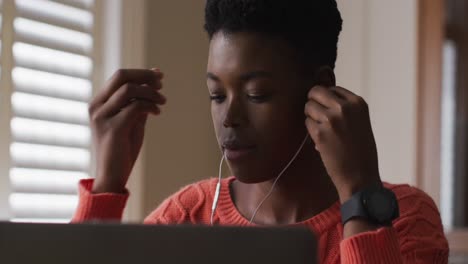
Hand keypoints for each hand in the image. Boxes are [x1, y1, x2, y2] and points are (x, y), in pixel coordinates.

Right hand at [88, 69, 165, 192]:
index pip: (119, 76)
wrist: (112, 176)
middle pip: (121, 76)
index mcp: (99, 103)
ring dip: (150, 92)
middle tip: (161, 83)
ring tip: (162, 101)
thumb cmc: (122, 148)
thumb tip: (154, 80)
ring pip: (129, 90)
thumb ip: (140, 101)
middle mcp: (96, 107)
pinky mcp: (113, 128)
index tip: (158, 76)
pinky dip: (150, 106)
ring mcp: (102, 117)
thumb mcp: (132, 121)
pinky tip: (157, 112)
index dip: (141, 73)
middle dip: (144, 75)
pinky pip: (135, 107)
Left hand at [304, 85, 380, 202]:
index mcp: (358, 103)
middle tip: (318, 117)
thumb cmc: (360, 151)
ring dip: (311, 117)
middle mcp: (345, 107)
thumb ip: (345, 108)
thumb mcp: (360, 122)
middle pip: (316, 91)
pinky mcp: (320, 133)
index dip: (326, 100)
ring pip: (308, 106)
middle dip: (313, 102)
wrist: (361, 177)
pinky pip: (306, 123)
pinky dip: (311, 131)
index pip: (332, 88)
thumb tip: (321, 96)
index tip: (329, 112)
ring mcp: (332, 119)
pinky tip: (322, 141)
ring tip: (323, 131)